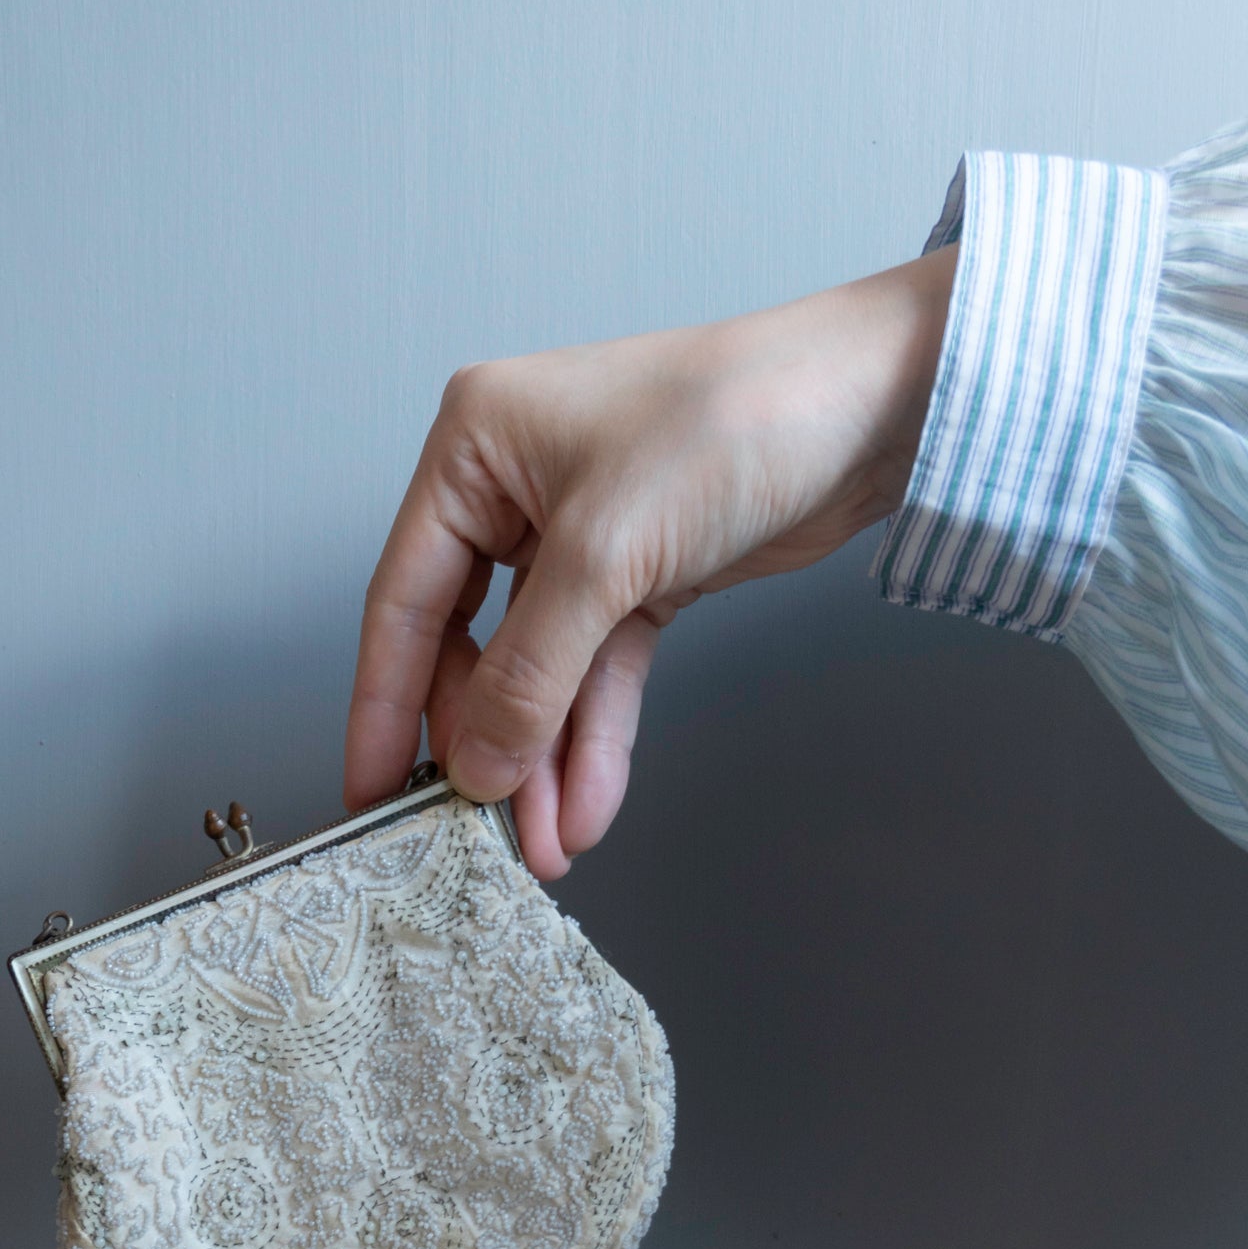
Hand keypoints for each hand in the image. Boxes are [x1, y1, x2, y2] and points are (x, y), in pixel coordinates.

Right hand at [344, 247, 956, 877]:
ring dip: (543, 759)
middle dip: (487, 746)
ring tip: (546, 842)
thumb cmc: (739, 417)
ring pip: (539, 673)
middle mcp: (514, 491)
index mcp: (474, 450)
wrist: (878, 406)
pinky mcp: (641, 577)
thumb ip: (529, 670)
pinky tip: (587, 801)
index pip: (403, 598)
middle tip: (481, 832)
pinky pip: (599, 674)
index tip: (370, 790)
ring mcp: (580, 539)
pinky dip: (594, 737)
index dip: (385, 703)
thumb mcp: (607, 552)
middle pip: (469, 648)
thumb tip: (474, 764)